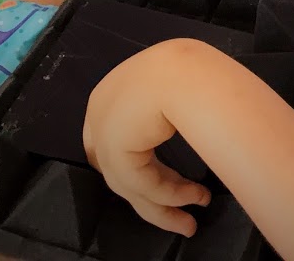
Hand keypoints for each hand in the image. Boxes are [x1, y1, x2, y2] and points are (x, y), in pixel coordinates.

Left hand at [83, 42, 212, 237]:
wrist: (186, 70)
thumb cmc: (189, 71)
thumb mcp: (175, 87)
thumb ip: (165, 110)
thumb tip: (190, 124)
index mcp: (112, 92)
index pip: (113, 140)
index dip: (136, 167)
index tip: (164, 182)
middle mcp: (100, 112)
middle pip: (121, 168)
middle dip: (153, 197)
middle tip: (180, 217)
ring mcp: (103, 132)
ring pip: (129, 184)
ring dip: (163, 206)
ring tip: (190, 222)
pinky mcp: (113, 151)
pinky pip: (141, 184)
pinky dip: (168, 196)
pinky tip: (193, 197)